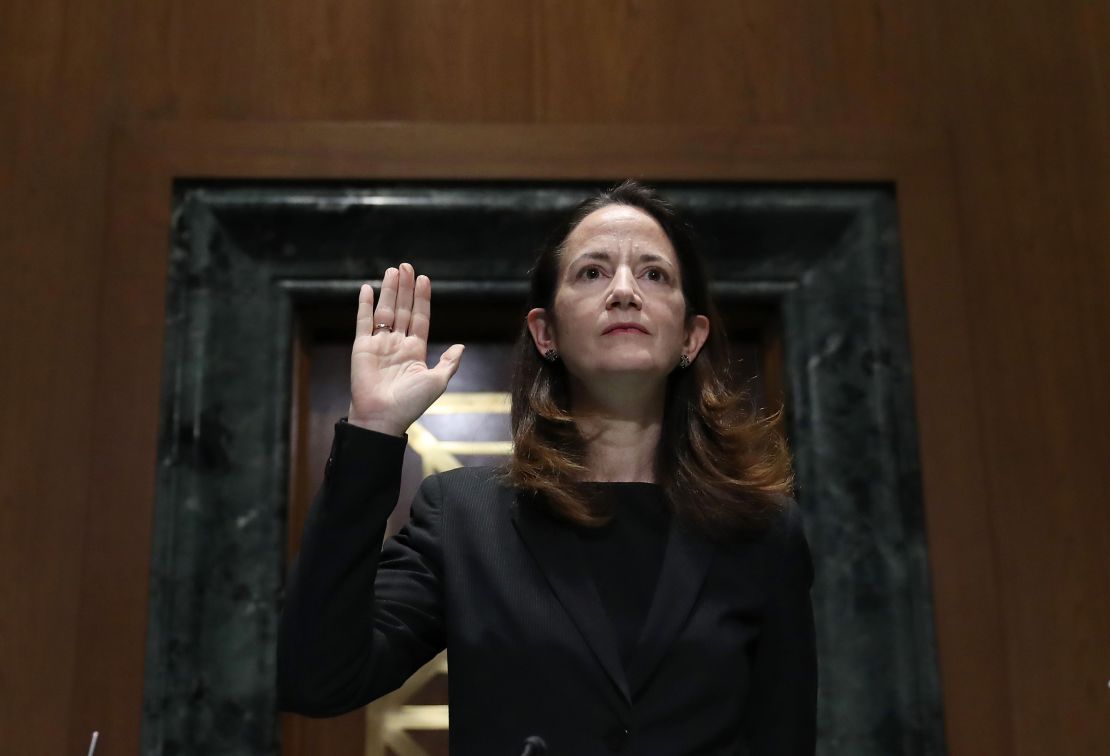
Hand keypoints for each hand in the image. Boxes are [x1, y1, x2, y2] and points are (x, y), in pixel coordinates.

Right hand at [346, 263, 464, 435]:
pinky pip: (363, 322)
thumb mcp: (437, 382)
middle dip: (406, 288)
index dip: (422, 299)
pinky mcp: (362, 347)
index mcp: (415, 350)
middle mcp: (397, 344)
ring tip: (393, 270)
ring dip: (389, 290)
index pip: (420, 318)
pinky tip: (366, 288)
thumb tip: (461, 347)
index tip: (424, 279)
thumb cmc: (410, 403)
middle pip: (403, 309)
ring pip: (385, 310)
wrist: (383, 417)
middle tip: (407, 266)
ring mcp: (379, 344)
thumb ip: (449, 362)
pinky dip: (364, 305)